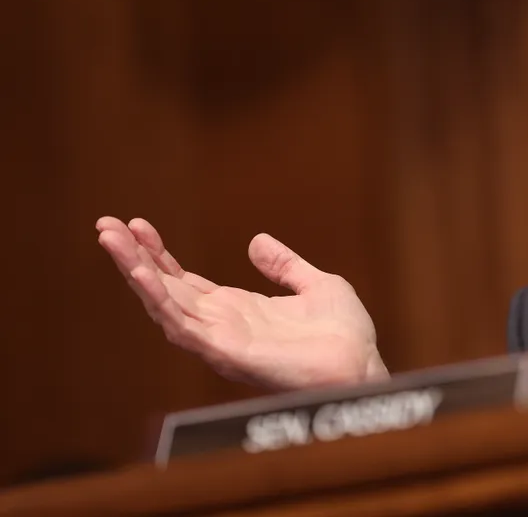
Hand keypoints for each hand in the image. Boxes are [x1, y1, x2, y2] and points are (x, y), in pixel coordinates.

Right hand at [96, 217, 388, 390]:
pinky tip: (142, 274)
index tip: (138, 224)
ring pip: (163, 304)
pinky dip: (159, 299)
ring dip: (135, 273)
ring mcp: (219, 340)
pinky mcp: (225, 351)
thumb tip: (256, 241)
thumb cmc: (345, 336)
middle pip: (164, 289)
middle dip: (133, 258)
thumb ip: (284, 266)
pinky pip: (183, 325)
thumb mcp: (315, 285)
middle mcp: (220, 325)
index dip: (159, 254)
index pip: (184, 281)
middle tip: (105, 226)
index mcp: (237, 310)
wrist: (361, 364)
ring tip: (111, 240)